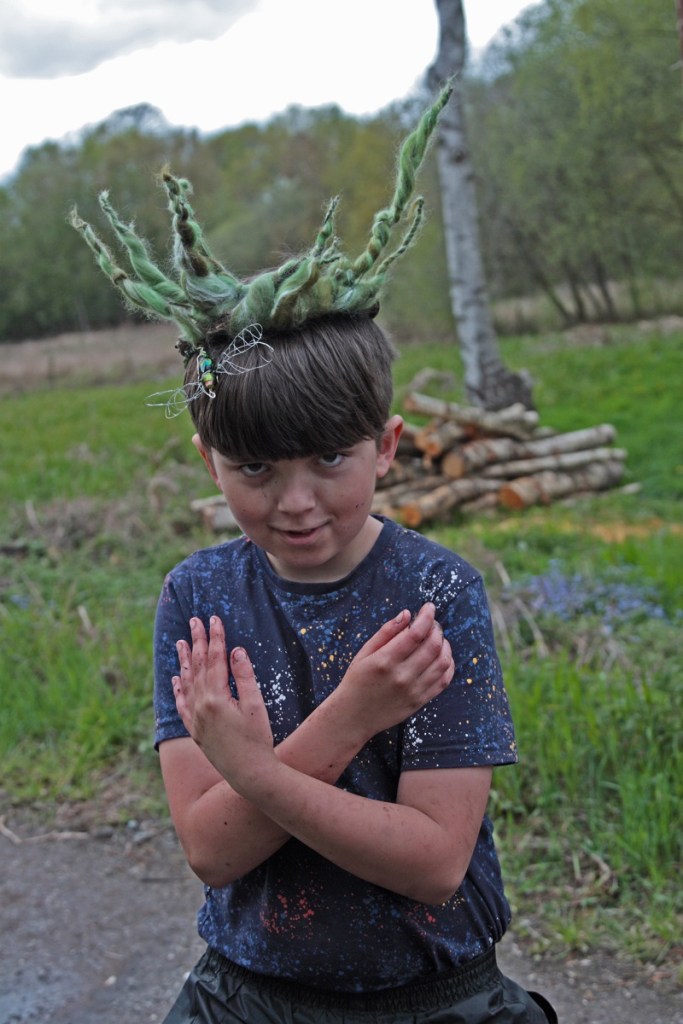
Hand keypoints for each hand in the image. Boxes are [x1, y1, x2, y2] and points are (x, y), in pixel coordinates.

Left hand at [173, 617, 274, 785]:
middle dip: (196, 641)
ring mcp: (196, 719)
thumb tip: (235, 650)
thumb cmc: (258, 740)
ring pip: (186, 683)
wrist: (249, 775)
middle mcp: (201, 706)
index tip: (214, 619)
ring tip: (180, 641)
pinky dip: (178, 689)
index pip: (214, 659)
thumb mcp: (256, 706)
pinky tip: (176, 678)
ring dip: (184, 660)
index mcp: (216, 698)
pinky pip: (181, 705)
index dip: (215, 637)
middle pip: (197, 666)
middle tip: (194, 621)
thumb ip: (244, 676)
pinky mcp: (196, 731)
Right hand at [335, 602, 454, 740]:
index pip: (416, 634)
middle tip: (432, 623)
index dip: (427, 617)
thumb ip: (386, 632)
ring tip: (437, 638)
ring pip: (442, 662)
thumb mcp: (364, 653)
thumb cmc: (356, 681)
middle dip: (436, 628)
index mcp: (385, 661)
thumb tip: (407, 614)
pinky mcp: (420, 701)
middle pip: (433, 646)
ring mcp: (413, 690)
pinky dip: (448, 664)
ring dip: (445, 645)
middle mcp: (402, 676)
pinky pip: (443, 681)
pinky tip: (442, 656)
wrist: (353, 716)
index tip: (429, 607)